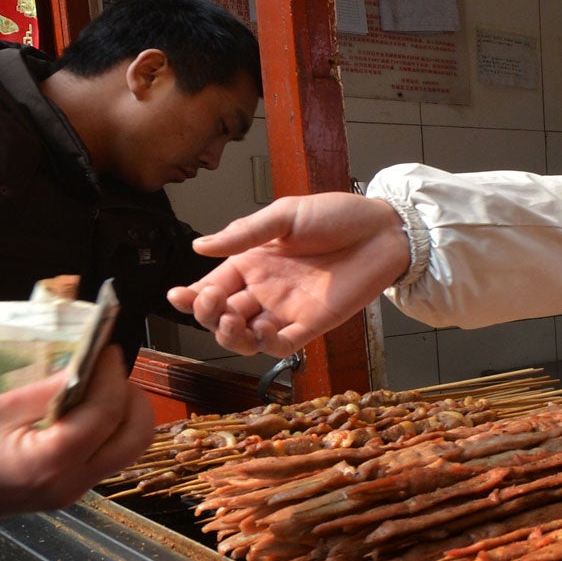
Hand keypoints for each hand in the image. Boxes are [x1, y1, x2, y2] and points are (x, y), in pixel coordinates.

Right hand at [0, 349, 154, 543]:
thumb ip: (49, 391)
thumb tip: (89, 365)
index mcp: (51, 463)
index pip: (107, 413)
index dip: (113, 375)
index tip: (107, 346)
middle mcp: (71, 484)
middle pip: (134, 438)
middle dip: (130, 397)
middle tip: (105, 367)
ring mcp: (68, 493)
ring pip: (122, 449)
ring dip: (119, 413)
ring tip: (92, 382)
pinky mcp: (59, 491)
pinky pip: (100, 457)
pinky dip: (102, 429)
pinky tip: (77, 405)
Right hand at [167, 193, 411, 355]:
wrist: (383, 230)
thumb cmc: (338, 216)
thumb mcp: (285, 215)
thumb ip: (244, 233)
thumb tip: (199, 246)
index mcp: (254, 262)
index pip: (213, 285)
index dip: (193, 296)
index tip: (178, 296)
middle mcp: (266, 289)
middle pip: (224, 315)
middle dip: (209, 315)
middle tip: (211, 302)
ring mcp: (288, 310)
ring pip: (247, 337)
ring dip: (231, 335)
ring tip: (232, 320)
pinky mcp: (313, 325)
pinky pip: (283, 345)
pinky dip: (266, 344)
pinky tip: (262, 330)